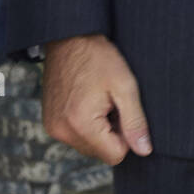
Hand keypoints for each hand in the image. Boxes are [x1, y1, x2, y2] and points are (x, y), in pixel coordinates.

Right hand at [42, 34, 151, 165]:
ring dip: (97, 128)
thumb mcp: (125, 85)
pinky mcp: (49, 122)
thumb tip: (144, 150)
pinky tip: (85, 99)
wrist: (69, 37)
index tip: (121, 108)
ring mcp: (53, 128)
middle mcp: (62, 132)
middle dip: (110, 131)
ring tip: (97, 98)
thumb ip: (135, 121)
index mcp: (82, 125)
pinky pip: (74, 136)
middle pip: (100, 152)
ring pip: (87, 145)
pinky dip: (83, 123)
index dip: (125, 134)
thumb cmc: (98, 57)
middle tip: (109, 100)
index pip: (115, 155)